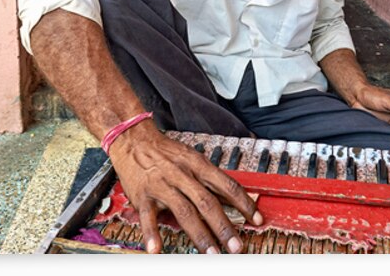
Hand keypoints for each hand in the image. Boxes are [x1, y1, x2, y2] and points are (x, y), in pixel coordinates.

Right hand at [108, 122, 261, 253]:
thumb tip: (231, 198)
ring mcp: (162, 185)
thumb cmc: (164, 150)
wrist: (132, 138)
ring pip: (184, 211)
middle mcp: (181, 174)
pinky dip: (152, 233)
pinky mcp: (142, 195)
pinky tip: (157, 249)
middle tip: (236, 246)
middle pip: (207, 202)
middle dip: (224, 226)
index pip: (226, 185)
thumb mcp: (191, 157)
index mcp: (197, 164)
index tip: (257, 219)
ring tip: (211, 253)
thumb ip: (208, 178)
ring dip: (200, 234)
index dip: (244, 203)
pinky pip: (148, 216)